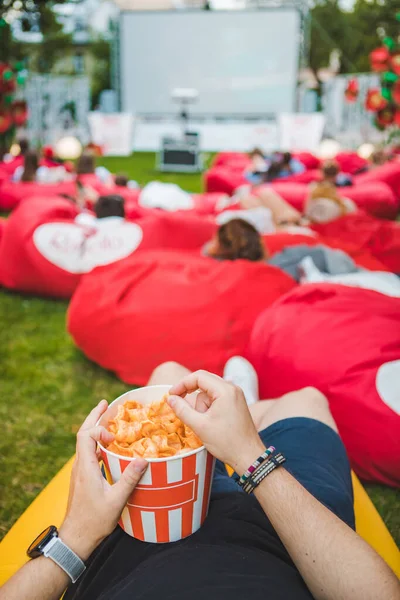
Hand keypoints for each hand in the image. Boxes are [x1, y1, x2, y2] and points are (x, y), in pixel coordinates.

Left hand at [60, 400, 147, 560]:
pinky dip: (96, 444)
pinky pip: (87, 454)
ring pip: (84, 444)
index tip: (114, 435)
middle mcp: (79, 466)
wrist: (75, 538)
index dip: (98, 428)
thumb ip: (129, 478)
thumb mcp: (116, 500)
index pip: (85, 436)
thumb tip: (143, 458)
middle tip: (105, 403)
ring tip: (109, 420)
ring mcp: (79, 472)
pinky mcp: (82, 478)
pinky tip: (108, 447)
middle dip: (93, 417)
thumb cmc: (94, 521)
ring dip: (95, 429)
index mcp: (85, 467)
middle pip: (82, 434)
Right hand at [168, 371, 264, 474]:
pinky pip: (217, 398)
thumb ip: (182, 410)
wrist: (249, 456)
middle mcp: (232, 388)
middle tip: (178, 403)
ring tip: (204, 423)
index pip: (199, 376)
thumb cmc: (226, 442)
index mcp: (225, 390)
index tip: (171, 395)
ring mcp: (236, 395)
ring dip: (202, 405)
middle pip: (204, 381)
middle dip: (191, 393)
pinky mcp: (236, 403)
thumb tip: (170, 398)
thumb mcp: (200, 426)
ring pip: (209, 392)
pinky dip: (208, 407)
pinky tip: (210, 422)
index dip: (182, 384)